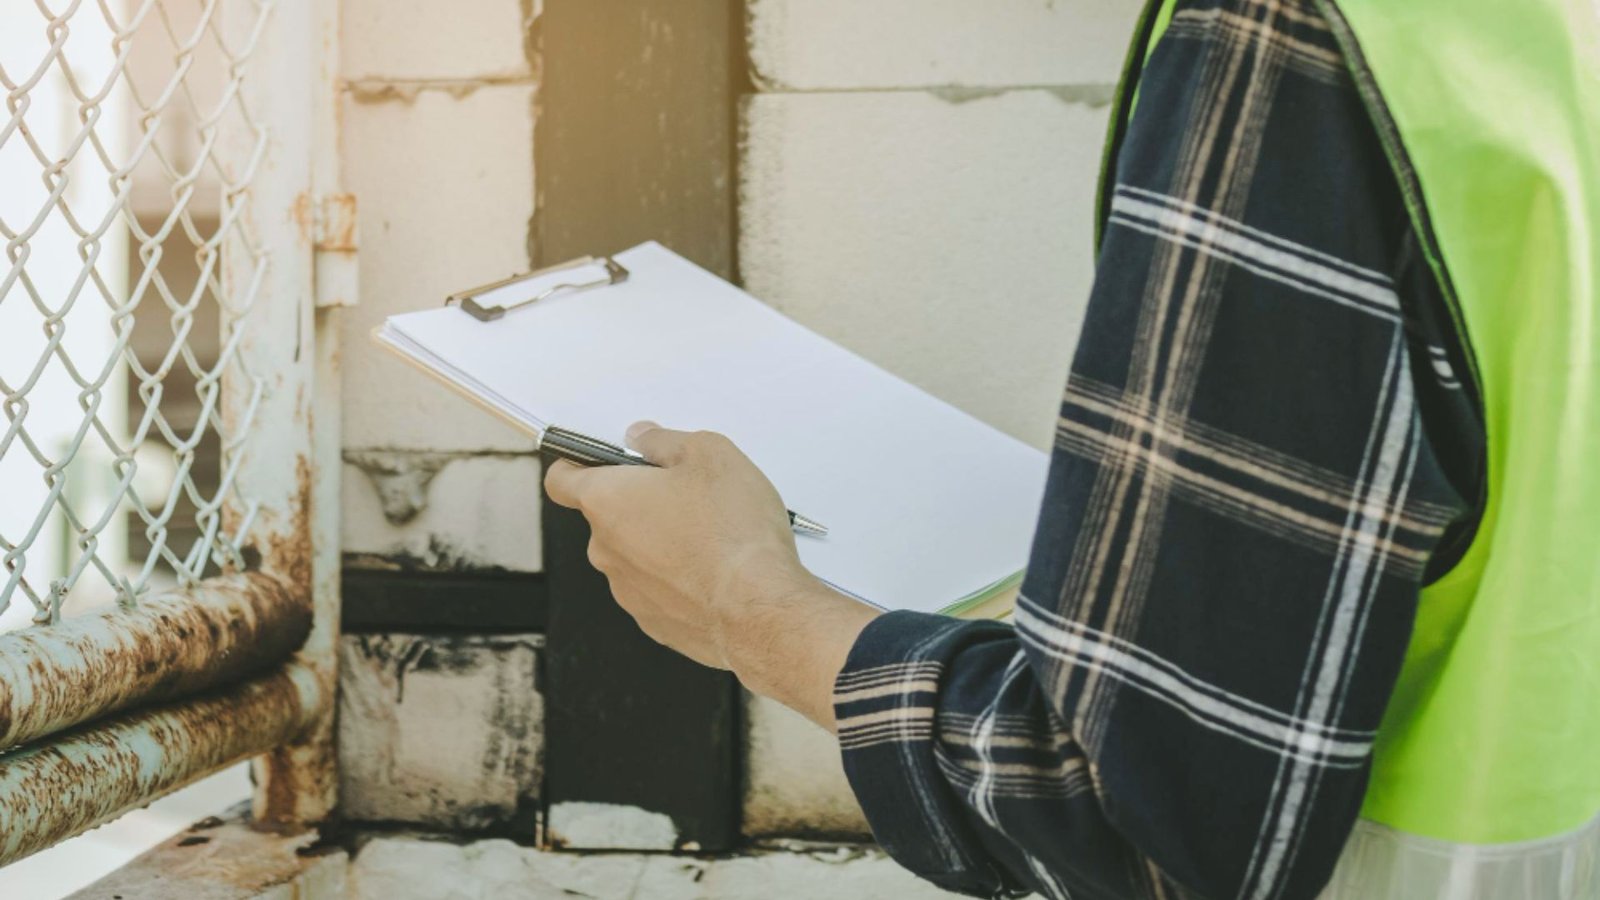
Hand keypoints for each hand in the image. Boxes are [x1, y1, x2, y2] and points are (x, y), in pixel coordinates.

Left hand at [543, 422, 877, 728]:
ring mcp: (627, 591)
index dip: (577, 464)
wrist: (758, 610)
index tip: (601, 460)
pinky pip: (658, 589)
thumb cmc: (733, 534)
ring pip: (635, 555)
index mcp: (606, 501)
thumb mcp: (710, 454)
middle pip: (607, 517)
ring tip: (710, 537)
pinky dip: (678, 578)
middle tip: (686, 494)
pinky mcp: (654, 621)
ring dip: (661, 543)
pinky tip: (714, 570)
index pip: (561, 479)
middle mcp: (605, 549)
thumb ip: (665, 440)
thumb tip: (645, 439)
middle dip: (640, 503)